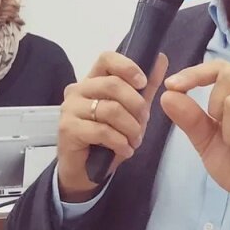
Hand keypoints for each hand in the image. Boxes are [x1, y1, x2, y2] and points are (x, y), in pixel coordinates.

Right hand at [57, 52, 167, 201]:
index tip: (143, 83)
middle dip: (136, 105)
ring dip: (131, 128)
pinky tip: (125, 150)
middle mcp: (78, 90)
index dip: (127, 67)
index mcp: (93, 80)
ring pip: (110, 109)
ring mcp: (70, 108)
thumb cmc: (108, 138)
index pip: (107, 59)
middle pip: (113, 84)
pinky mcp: (68, 128)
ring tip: (135, 140)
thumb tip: (161, 58)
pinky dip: (120, 142)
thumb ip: (145, 86)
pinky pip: (102, 131)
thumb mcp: (131, 110)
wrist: (85, 171)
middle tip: (144, 123)